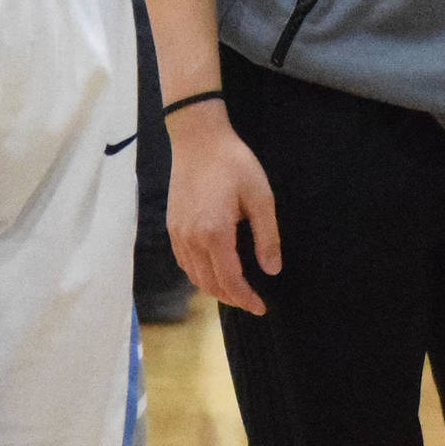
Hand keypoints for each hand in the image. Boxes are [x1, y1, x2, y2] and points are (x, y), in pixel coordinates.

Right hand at [166, 104, 281, 315]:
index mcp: (214, 234)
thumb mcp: (260, 195)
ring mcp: (178, 234)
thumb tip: (271, 269)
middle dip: (232, 298)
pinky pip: (184, 263)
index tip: (261, 307)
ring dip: (215, 289)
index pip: (230, 281)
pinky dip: (199, 275)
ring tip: (236, 290)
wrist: (198, 138)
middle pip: (210, 284)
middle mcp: (191, 240)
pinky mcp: (172, 226)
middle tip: (252, 301)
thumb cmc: (233, 163)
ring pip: (195, 277)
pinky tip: (213, 271)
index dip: (246, 298)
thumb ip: (266, 236)